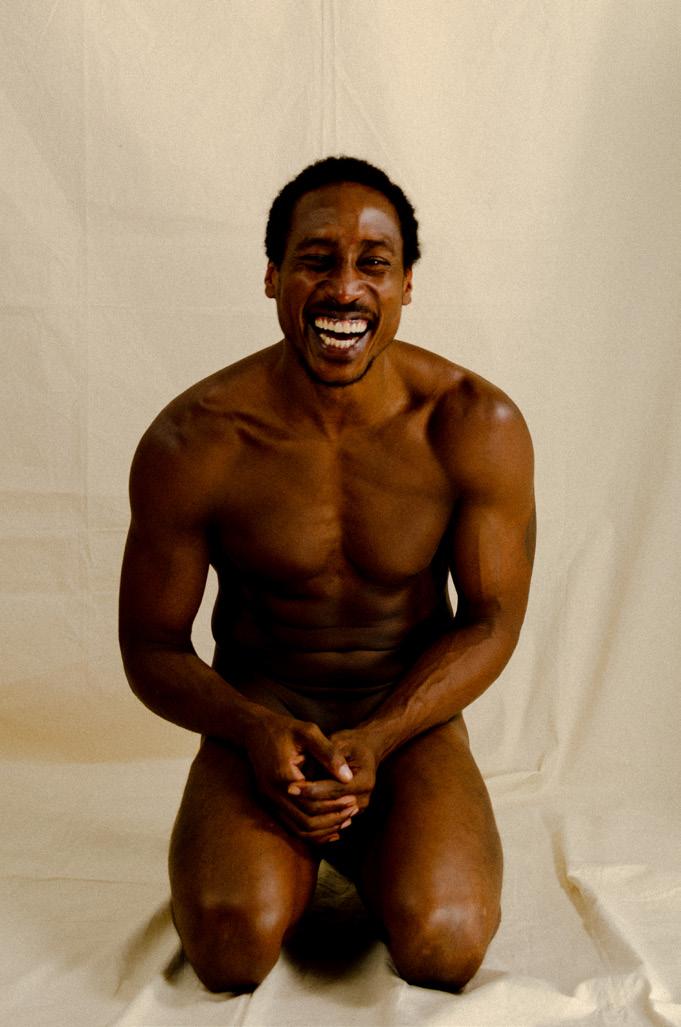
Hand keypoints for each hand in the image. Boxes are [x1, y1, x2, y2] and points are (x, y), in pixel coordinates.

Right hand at [243, 712, 357, 843]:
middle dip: (331, 819)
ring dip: (322, 828)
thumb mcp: (309, 732)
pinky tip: (329, 825)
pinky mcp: (270, 801)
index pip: (312, 803)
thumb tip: (348, 778)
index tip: (353, 800)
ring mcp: (269, 799)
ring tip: (345, 819)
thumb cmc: (285, 728)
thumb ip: (329, 754)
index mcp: (282, 776)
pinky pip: (291, 824)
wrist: (256, 729)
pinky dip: (311, 829)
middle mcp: (273, 793)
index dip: (334, 804)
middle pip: (305, 821)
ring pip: (298, 828)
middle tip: (352, 811)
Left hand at [286, 727, 377, 820]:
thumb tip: (302, 771)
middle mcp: (364, 798)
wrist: (366, 750)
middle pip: (331, 807)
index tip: (289, 786)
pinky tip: (293, 810)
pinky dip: (312, 819)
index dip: (310, 789)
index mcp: (364, 780)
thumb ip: (322, 756)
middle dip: (307, 802)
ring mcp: (358, 809)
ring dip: (307, 814)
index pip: (333, 790)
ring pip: (328, 820)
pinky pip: (329, 822)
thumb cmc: (349, 742)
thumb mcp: (338, 741)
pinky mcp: (350, 814)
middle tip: (283, 796)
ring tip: (285, 805)